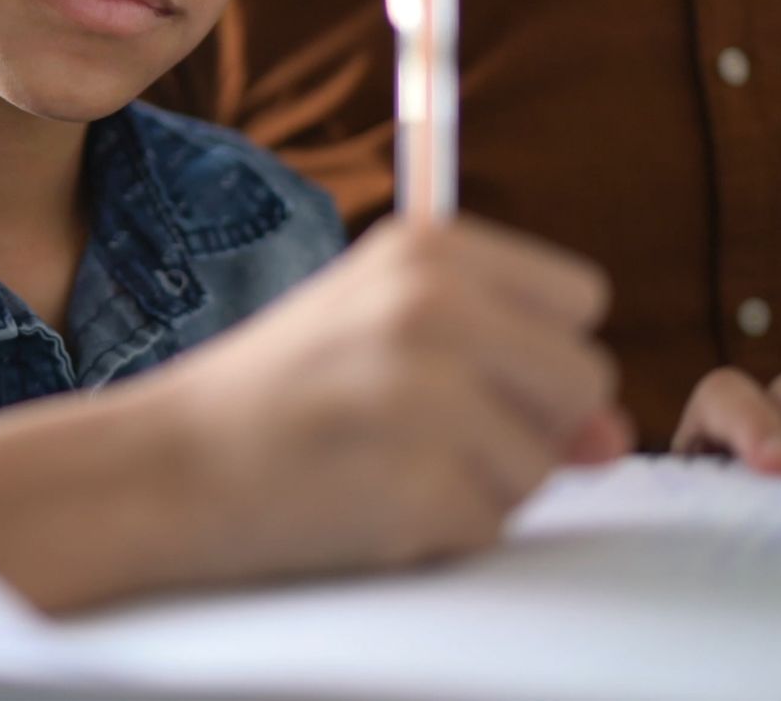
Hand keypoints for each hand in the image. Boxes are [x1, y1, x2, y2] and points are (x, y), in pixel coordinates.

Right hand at [140, 216, 627, 585]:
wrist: (166, 464)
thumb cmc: (278, 394)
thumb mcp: (386, 334)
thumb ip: (508, 365)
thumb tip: (614, 438)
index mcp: (431, 248)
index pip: (580, 299)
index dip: (536, 351)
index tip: (466, 371)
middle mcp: (436, 305)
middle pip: (585, 380)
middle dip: (527, 423)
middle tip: (422, 427)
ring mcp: (428, 394)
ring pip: (545, 464)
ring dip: (481, 484)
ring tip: (384, 460)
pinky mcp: (418, 482)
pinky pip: (491, 526)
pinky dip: (438, 531)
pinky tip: (367, 500)